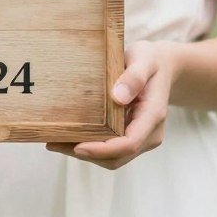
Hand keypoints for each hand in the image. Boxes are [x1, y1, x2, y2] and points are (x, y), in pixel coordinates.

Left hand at [46, 40, 174, 169]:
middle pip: (118, 157)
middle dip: (87, 154)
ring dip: (85, 154)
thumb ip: (134, 76)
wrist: (162, 66)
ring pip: (113, 158)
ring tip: (54, 141)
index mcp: (153, 115)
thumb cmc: (150, 60)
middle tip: (54, 143)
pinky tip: (67, 137)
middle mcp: (149, 133)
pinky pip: (111, 150)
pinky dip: (90, 148)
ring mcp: (142, 137)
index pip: (129, 143)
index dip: (103, 149)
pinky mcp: (132, 136)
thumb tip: (118, 97)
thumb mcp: (144, 58)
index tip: (77, 146)